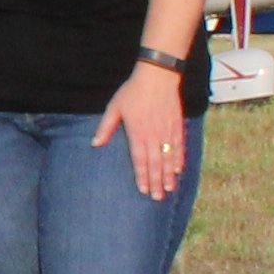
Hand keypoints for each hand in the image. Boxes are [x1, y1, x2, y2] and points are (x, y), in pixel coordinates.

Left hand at [93, 60, 189, 198]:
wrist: (158, 75)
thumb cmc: (133, 91)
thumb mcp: (114, 107)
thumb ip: (105, 128)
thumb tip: (94, 144)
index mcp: (137, 133)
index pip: (139, 160)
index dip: (142, 176)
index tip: (143, 190)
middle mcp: (154, 135)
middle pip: (155, 163)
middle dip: (156, 182)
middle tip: (157, 198)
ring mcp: (167, 131)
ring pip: (168, 158)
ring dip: (169, 175)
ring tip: (169, 189)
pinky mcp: (177, 126)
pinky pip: (179, 146)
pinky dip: (179, 159)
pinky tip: (179, 170)